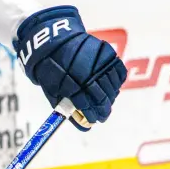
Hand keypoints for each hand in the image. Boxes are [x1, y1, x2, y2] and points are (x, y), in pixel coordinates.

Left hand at [15, 6, 125, 130]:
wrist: (54, 42)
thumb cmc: (52, 70)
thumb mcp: (53, 90)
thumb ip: (68, 108)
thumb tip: (85, 127)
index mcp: (70, 84)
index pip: (87, 105)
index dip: (92, 115)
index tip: (95, 121)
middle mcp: (87, 73)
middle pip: (102, 98)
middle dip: (103, 110)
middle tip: (103, 115)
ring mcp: (99, 62)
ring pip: (112, 86)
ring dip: (110, 97)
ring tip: (106, 102)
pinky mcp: (108, 53)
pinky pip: (118, 73)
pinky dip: (116, 82)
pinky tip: (111, 87)